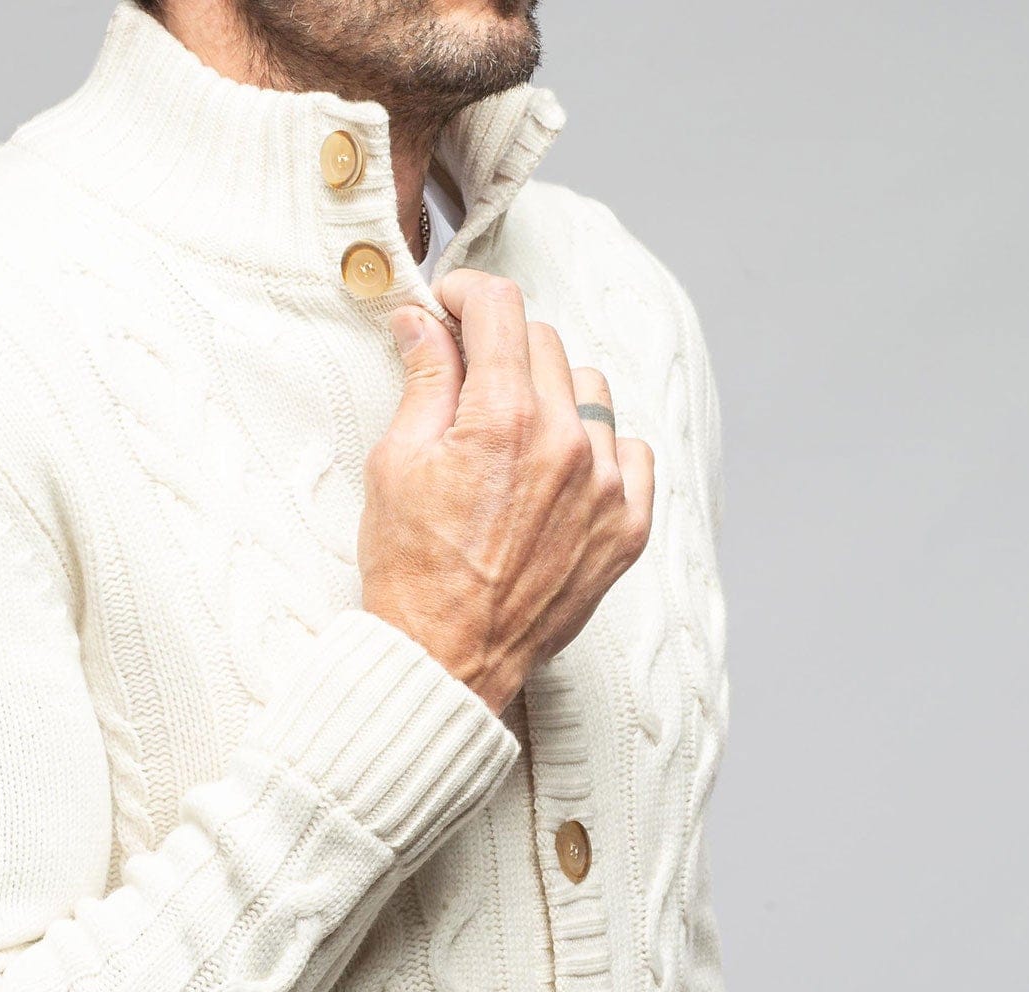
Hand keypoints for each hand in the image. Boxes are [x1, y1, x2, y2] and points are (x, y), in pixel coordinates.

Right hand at [358, 268, 654, 716]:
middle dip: (502, 349)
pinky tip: (562, 474)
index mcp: (503, 417)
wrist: (446, 659)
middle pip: (544, 344)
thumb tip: (422, 321)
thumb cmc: (411, 571)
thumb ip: (423, 379)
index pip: (501, 308)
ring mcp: (604, 488)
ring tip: (516, 438)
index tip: (451, 309)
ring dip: (554, 397)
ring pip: (592, 394)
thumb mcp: (396, 462)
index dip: (467, 295)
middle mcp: (566, 443)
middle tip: (469, 383)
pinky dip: (601, 451)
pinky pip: (632, 455)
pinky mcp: (625, 529)